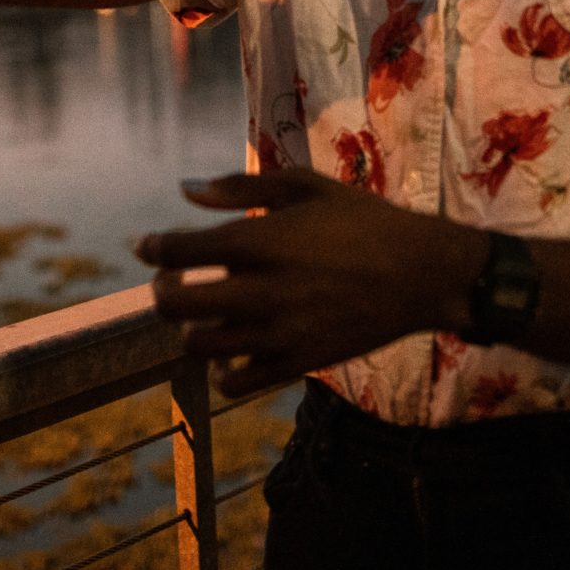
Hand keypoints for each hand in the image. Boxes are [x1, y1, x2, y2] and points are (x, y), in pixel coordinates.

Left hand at [136, 168, 485, 397]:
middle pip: (175, 306)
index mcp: (259, 243)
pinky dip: (223, 369)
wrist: (420, 272)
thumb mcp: (305, 186)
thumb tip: (184, 188)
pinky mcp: (297, 364)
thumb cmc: (362, 220)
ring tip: (207, 313)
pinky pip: (236, 382)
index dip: (152, 248)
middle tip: (173, 281)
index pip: (176, 251)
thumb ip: (241, 188)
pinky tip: (233, 348)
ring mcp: (278, 334)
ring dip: (192, 328)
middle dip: (163, 291)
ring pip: (200, 347)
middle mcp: (260, 292)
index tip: (149, 246)